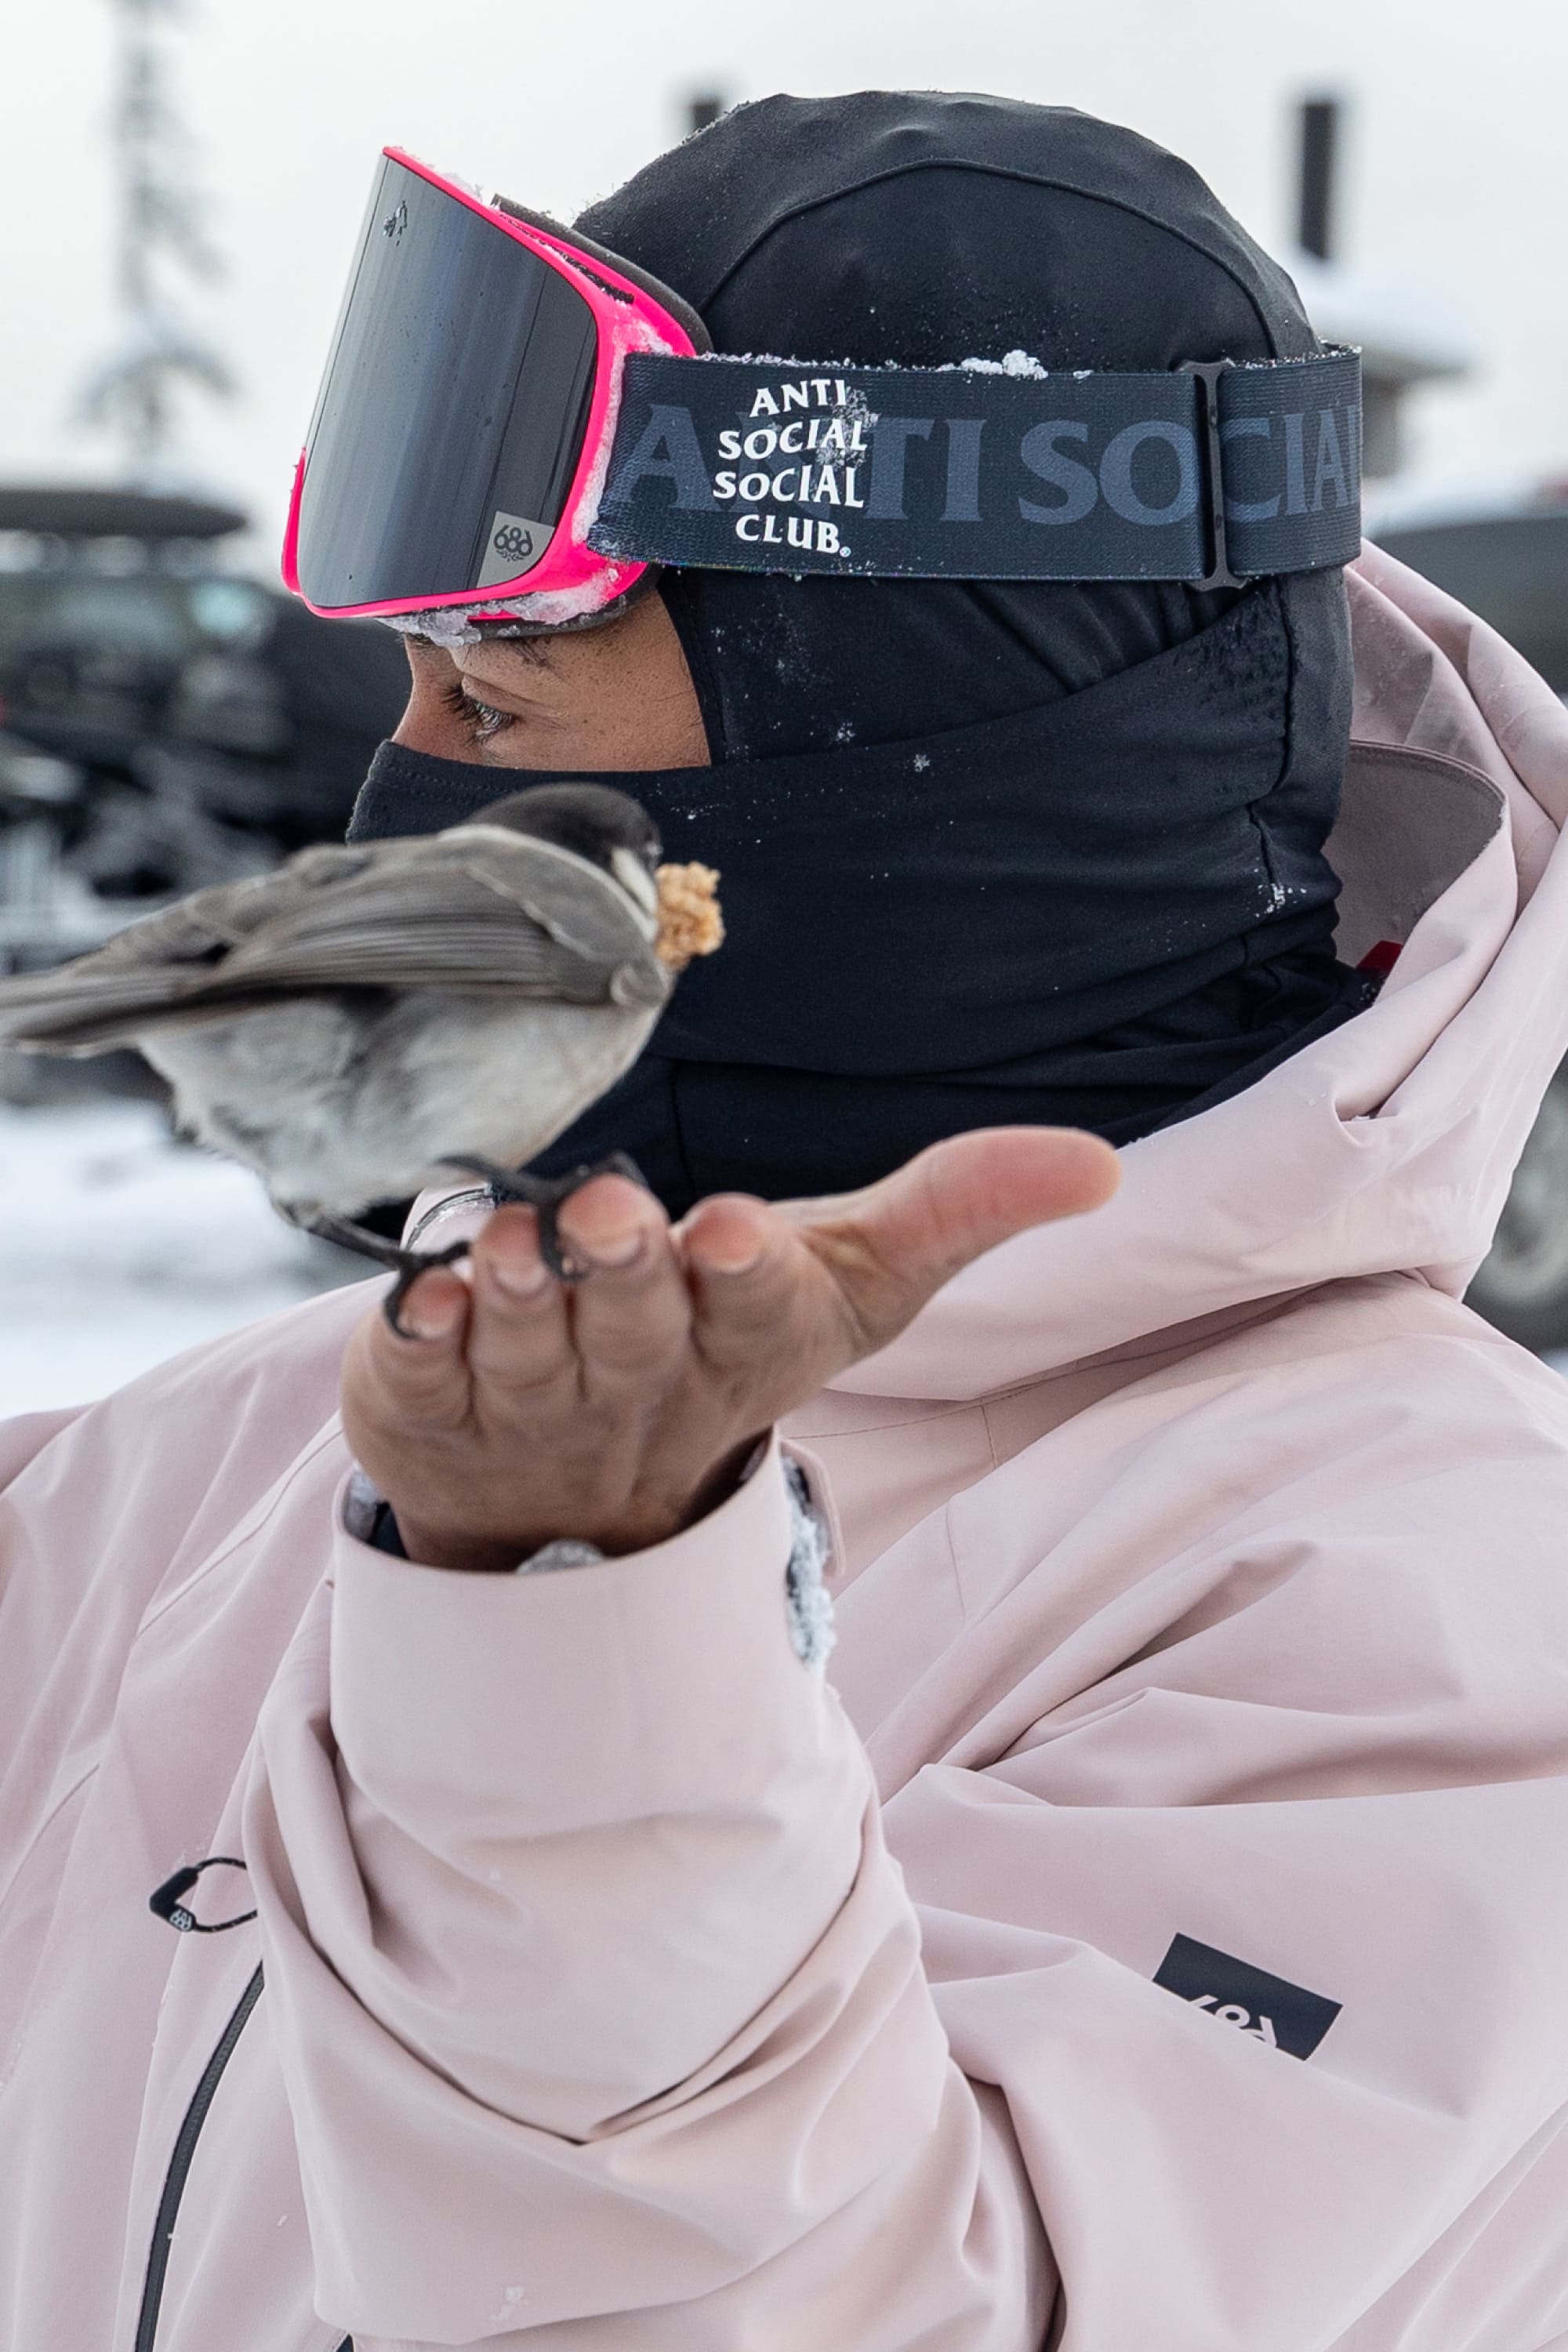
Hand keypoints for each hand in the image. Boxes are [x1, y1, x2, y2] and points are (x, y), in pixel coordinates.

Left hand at [340, 1127, 1118, 1572]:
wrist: (577, 1495)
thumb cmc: (723, 1348)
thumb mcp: (851, 1282)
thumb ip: (959, 1209)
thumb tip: (1100, 1166)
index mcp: (741, 1347)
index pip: (753, 1311)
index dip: (740, 1273)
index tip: (731, 1228)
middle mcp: (638, 1385)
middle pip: (635, 1326)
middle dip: (626, 1271)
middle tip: (615, 1211)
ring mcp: (528, 1408)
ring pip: (527, 1354)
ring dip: (522, 1299)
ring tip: (512, 1241)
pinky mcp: (428, 1411)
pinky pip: (420, 1380)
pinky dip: (421, 1340)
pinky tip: (423, 1297)